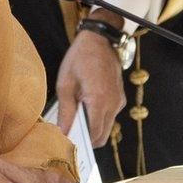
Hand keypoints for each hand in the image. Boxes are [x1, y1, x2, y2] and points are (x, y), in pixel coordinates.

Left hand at [56, 10, 126, 146]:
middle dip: (87, 140)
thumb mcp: (66, 84)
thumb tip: (62, 133)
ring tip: (75, 119)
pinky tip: (84, 108)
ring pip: (107, 127)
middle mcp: (114, 104)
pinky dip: (98, 119)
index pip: (94, 135)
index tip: (67, 143)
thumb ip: (66, 111)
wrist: (100, 39)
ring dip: (92, 129)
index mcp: (99, 100)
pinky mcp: (120, 98)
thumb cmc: (80, 58)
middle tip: (69, 134)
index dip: (81, 143)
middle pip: (102, 136)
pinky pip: (110, 116)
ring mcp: (119, 101)